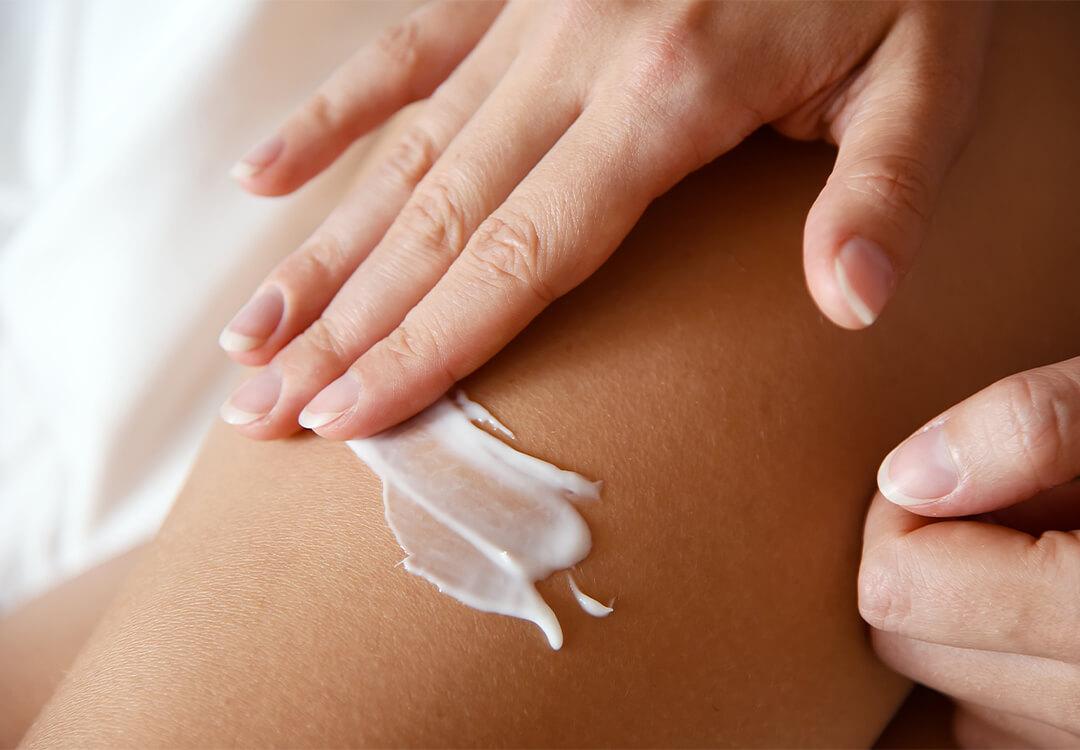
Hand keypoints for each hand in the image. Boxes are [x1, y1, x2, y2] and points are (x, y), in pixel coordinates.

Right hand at [219, 0, 991, 438]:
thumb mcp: (927, 71)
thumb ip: (883, 190)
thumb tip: (851, 306)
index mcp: (667, 94)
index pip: (520, 257)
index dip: (427, 347)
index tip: (347, 418)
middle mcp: (574, 55)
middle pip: (435, 222)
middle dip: (344, 327)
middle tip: (262, 408)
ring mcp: (533, 12)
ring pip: (400, 152)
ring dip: (319, 252)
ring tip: (246, 333)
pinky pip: (406, 49)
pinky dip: (332, 116)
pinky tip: (265, 176)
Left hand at [860, 356, 1079, 746]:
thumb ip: (1031, 429)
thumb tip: (907, 477)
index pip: (898, 589)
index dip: (906, 513)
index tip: (953, 471)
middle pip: (904, 642)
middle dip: (933, 565)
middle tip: (1010, 506)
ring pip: (949, 693)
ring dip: (972, 618)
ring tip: (1053, 550)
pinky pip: (1000, 726)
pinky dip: (1008, 663)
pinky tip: (1059, 600)